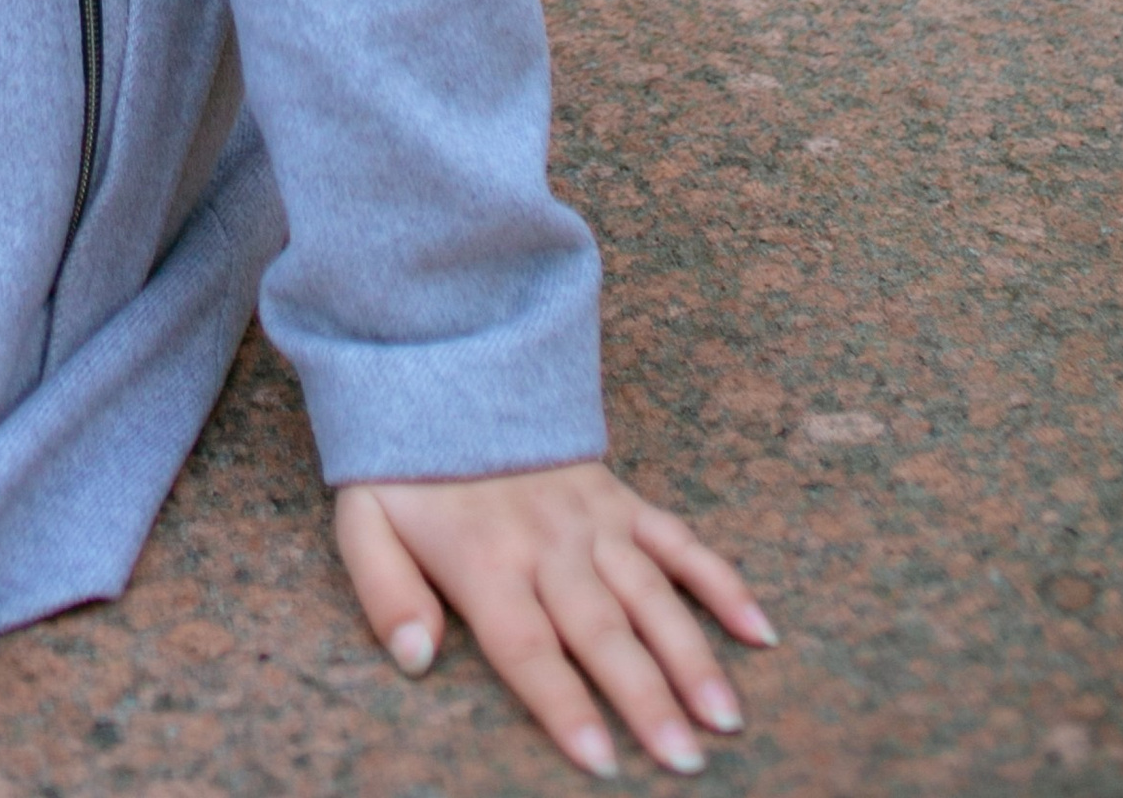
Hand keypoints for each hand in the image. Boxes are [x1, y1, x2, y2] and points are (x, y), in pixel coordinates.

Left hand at [335, 462, 772, 777]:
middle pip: (603, 630)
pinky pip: (679, 540)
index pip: (528, 646)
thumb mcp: (364, 520)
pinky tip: (758, 630)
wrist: (445, 364)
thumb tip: (415, 657)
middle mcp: (548, 543)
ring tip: (725, 715)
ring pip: (652, 593)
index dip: (563, 703)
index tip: (601, 760)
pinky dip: (721, 582)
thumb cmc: (406, 466)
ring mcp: (592, 519)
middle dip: (646, 698)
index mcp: (484, 558)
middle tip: (687, 760)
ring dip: (692, 655)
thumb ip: (384, 590)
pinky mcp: (620, 498)